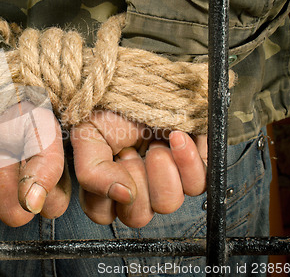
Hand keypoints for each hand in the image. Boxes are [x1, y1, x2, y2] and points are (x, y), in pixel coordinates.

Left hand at [0, 103, 70, 226]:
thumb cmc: (19, 112)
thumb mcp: (42, 132)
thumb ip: (47, 168)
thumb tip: (33, 204)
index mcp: (49, 188)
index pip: (49, 207)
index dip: (32, 180)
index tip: (22, 152)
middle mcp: (22, 200)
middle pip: (14, 216)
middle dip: (3, 177)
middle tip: (0, 150)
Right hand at [70, 110, 206, 226]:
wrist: (137, 73)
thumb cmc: (110, 101)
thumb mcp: (88, 134)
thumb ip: (92, 172)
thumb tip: (122, 195)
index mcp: (107, 180)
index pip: (103, 213)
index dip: (106, 195)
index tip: (112, 162)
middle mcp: (136, 183)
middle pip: (139, 215)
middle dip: (136, 181)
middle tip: (133, 151)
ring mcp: (167, 176)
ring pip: (169, 204)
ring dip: (162, 174)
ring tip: (156, 144)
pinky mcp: (195, 163)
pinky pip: (200, 183)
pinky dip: (188, 162)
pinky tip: (178, 138)